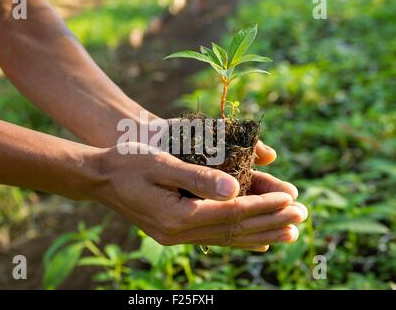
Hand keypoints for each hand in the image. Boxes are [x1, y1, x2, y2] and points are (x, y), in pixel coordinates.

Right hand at [83, 143, 306, 250]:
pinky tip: (256, 240)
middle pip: (234, 229)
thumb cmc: (129, 163)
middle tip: (302, 217)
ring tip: (289, 232)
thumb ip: (198, 177)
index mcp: (177, 215)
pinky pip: (214, 238)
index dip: (264, 206)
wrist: (100, 178)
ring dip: (260, 233)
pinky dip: (239, 238)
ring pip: (227, 237)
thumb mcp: (161, 163)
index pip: (232, 213)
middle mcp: (178, 232)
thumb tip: (237, 189)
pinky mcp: (174, 232)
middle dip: (270, 222)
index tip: (292, 200)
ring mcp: (176, 236)